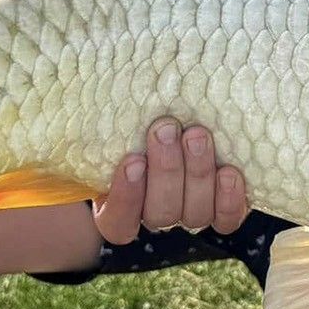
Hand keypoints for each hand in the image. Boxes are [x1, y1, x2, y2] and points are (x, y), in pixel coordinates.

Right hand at [93, 118, 249, 243]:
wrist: (189, 118)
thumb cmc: (144, 116)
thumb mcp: (117, 119)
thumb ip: (107, 116)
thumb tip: (80, 85)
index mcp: (120, 206)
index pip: (117, 222)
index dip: (125, 198)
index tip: (133, 161)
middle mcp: (156, 213)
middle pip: (160, 213)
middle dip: (166, 170)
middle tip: (167, 129)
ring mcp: (192, 214)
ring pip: (195, 214)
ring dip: (197, 174)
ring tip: (197, 135)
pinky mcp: (224, 209)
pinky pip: (227, 219)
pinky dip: (229, 199)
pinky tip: (229, 172)